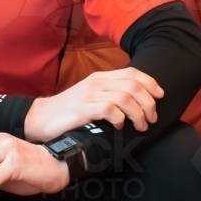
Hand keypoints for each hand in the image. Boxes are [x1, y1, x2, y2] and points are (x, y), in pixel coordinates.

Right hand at [24, 67, 164, 142]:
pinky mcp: (83, 109)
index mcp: (99, 77)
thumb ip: (108, 94)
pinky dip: (121, 119)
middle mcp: (96, 83)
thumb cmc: (67, 111)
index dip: (150, 83)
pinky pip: (110, 110)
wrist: (40, 118)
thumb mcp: (89, 96)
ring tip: (141, 126)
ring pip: (125, 98)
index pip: (132, 73)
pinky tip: (120, 127)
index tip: (160, 96)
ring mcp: (89, 95)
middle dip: (149, 102)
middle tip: (152, 118)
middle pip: (133, 85)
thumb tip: (134, 102)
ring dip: (139, 113)